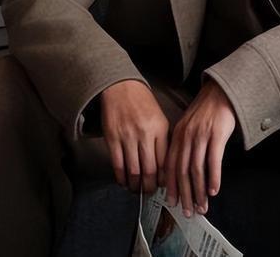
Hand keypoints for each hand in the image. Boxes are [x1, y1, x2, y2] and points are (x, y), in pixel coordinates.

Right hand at [100, 79, 169, 194]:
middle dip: (150, 188)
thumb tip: (166, 166)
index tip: (164, 186)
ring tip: (137, 190)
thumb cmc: (142, 102)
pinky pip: (117, 165)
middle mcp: (145, 134)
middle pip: (149, 171)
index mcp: (160, 128)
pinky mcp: (112, 139)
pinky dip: (121, 178)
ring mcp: (127, 137)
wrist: (121, 87)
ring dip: (135, 186)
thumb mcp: (160, 117)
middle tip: (150, 192)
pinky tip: (124, 181)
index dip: (164, 179)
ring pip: (133, 172)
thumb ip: (163, 139)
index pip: (165, 162)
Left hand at [163, 77, 236, 216]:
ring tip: (203, 206)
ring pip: (197, 169)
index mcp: (177, 135)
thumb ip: (183, 143)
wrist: (221, 90)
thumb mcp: (188, 124)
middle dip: (185, 195)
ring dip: (199, 191)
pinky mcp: (217, 134)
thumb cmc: (206, 109)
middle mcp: (186, 136)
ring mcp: (201, 135)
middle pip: (182, 172)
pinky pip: (213, 160)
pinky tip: (214, 189)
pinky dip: (213, 177)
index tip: (174, 203)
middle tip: (189, 211)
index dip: (172, 187)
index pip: (170, 166)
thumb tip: (180, 169)